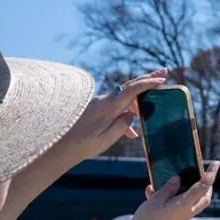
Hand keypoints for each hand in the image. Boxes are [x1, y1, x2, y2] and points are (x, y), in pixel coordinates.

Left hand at [54, 69, 168, 163]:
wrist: (55, 145)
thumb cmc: (81, 146)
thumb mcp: (106, 140)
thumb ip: (122, 126)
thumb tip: (131, 113)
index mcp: (108, 107)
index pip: (132, 89)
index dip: (148, 82)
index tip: (162, 79)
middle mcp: (103, 100)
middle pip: (129, 87)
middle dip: (146, 80)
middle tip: (163, 73)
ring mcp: (98, 103)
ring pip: (122, 98)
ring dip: (135, 101)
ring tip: (148, 110)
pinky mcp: (93, 108)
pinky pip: (114, 106)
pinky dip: (124, 112)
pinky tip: (130, 132)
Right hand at [122, 161, 219, 219]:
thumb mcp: (154, 201)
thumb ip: (167, 188)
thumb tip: (178, 179)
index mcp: (184, 205)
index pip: (203, 186)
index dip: (211, 174)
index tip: (216, 163)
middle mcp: (186, 213)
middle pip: (204, 198)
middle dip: (206, 185)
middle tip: (203, 174)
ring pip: (192, 203)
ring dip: (189, 191)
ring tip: (175, 180)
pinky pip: (177, 208)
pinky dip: (172, 199)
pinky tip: (152, 192)